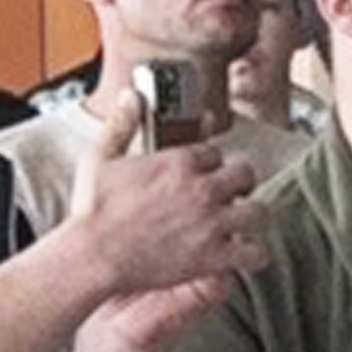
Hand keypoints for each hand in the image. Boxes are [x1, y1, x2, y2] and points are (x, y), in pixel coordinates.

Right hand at [64, 113, 264, 298]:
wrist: (94, 256)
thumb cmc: (93, 210)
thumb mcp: (100, 158)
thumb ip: (121, 124)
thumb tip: (132, 95)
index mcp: (179, 162)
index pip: (215, 152)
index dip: (208, 163)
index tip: (200, 172)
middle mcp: (203, 189)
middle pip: (245, 175)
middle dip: (238, 182)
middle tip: (228, 193)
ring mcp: (213, 223)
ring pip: (258, 211)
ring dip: (249, 216)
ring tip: (236, 222)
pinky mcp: (215, 256)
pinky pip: (255, 254)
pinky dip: (251, 256)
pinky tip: (239, 255)